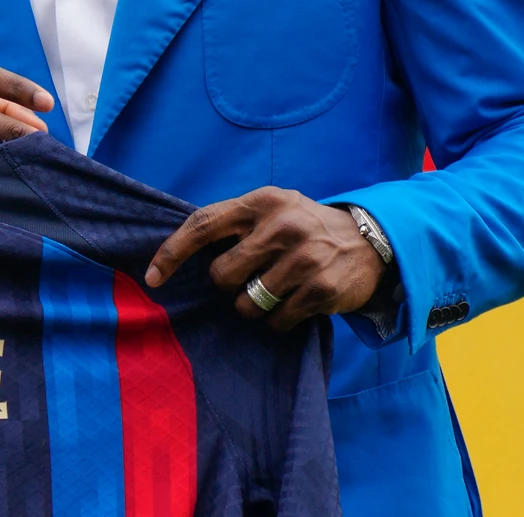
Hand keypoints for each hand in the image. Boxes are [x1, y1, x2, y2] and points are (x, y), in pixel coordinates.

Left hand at [144, 187, 385, 330]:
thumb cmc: (304, 227)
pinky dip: (279, 320)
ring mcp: (304, 258)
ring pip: (247, 304)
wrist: (371, 241)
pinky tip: (297, 302)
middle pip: (221, 275)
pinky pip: (276, 321)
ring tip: (278, 289)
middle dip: (229, 285)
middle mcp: (282, 226)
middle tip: (252, 276)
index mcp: (262, 202)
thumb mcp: (272, 209)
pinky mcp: (322, 290)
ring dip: (255, 306)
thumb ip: (234, 224)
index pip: (202, 225)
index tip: (152, 277)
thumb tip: (177, 253)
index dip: (171, 253)